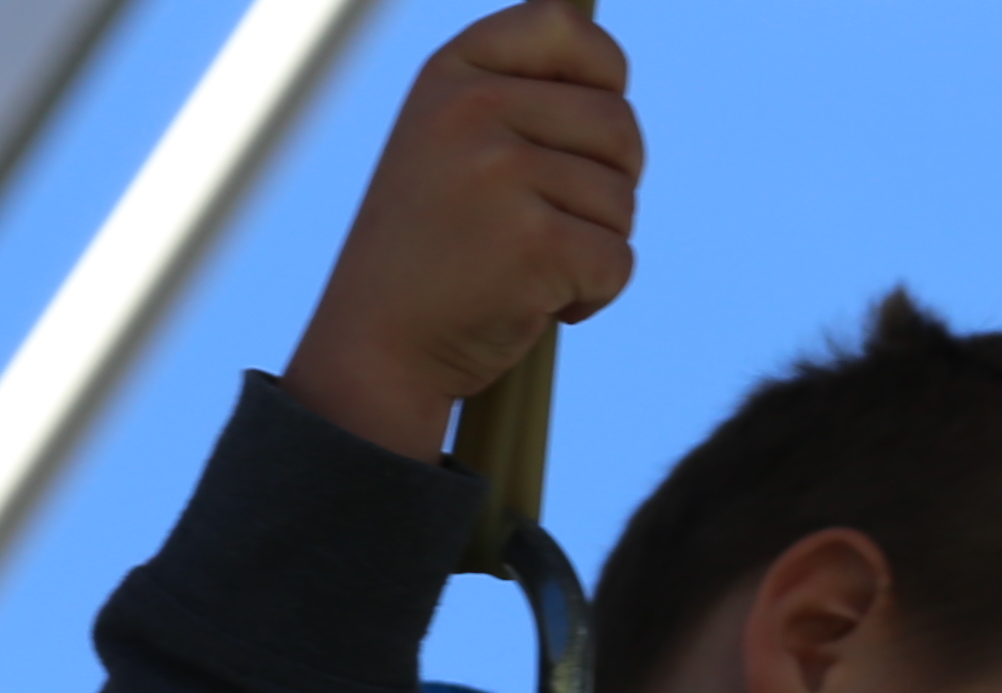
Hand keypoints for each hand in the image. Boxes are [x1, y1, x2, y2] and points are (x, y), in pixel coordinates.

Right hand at [283, 4, 635, 459]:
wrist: (379, 350)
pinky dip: (595, 295)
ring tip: (532, 269)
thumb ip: (519, 96)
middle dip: (611, 184)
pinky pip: (618, 260)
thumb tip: (610, 70)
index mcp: (453, 71)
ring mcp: (500, 173)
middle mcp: (472, 108)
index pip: (568, 26)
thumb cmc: (430, 251)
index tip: (584, 132)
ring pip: (623, 199)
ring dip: (596, 246)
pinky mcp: (533, 242)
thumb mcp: (451, 142)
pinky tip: (541, 305)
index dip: (604, 78)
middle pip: (618, 125)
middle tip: (557, 224)